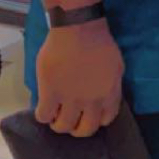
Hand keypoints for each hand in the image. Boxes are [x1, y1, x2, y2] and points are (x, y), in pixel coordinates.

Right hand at [35, 21, 124, 136]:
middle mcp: (92, 102)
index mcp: (109, 95)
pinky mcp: (51, 93)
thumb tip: (102, 95)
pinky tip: (43, 107)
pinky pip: (44, 115)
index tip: (88, 115)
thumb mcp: (116, 66)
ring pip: (63, 126)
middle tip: (70, 120)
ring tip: (54, 115)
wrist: (77, 28)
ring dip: (58, 124)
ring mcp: (71, 100)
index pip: (105, 120)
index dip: (95, 120)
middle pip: (85, 129)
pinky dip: (42, 116)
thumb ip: (110, 85)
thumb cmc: (98, 41)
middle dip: (77, 128)